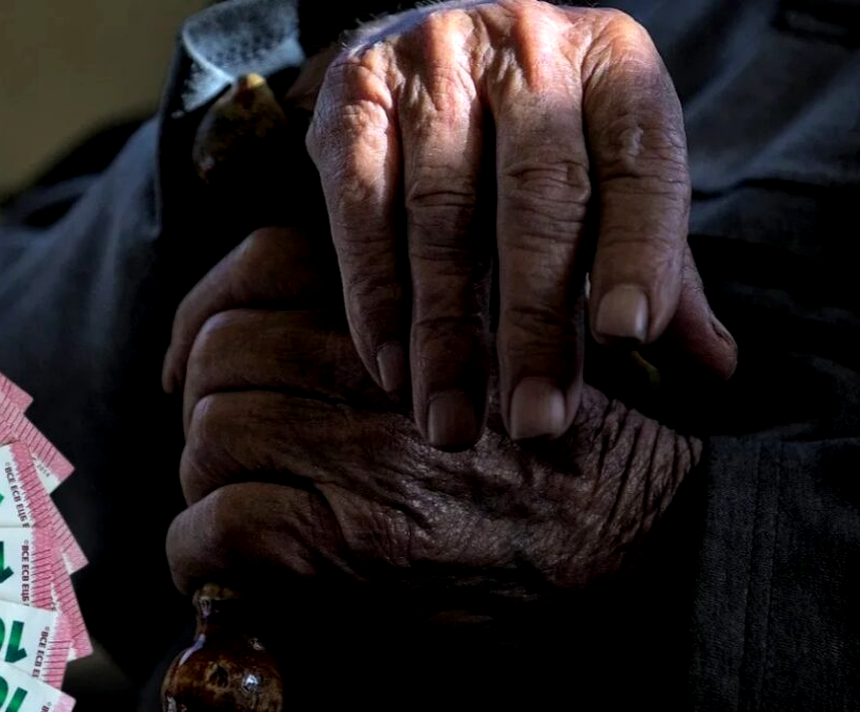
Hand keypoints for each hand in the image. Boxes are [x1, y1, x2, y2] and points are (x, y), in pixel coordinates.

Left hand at [164, 226, 704, 613]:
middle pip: (225, 357)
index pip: (261, 266)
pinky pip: (217, 531)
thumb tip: (290, 315)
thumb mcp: (512, 331)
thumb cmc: (572, 445)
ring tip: (240, 515)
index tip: (192, 360)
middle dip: (210, 409)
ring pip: (212, 438)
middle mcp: (386, 363)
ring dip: (208, 484)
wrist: (649, 547)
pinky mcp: (347, 542)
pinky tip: (229, 575)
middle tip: (232, 455)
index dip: (206, 315)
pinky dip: (202, 556)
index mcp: (420, 297)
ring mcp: (364, 453)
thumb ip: (419, 304)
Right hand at [305, 0, 729, 446]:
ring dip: (445, 332)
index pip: (638, 162)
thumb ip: (656, 261)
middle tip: (534, 421)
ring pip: (441, 213)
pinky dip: (375, 297)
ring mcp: (431, 62)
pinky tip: (393, 368)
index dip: (637, 250)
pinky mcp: (353, 94)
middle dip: (534, 322)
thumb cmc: (534, 130)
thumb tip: (714, 366)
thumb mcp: (607, 172)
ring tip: (452, 422)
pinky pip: (361, 208)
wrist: (421, 38)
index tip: (629, 338)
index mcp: (614, 61)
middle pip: (537, 197)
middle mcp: (526, 47)